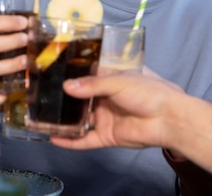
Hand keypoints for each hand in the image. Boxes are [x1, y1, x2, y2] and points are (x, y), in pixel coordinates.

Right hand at [50, 72, 183, 149]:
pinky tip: (55, 138)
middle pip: (80, 98)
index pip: (87, 74)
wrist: (169, 118)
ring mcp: (105, 117)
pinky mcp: (107, 135)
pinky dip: (70, 141)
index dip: (71, 73)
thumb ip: (91, 84)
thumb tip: (67, 86)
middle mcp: (106, 97)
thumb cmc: (150, 91)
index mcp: (111, 78)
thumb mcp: (118, 80)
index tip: (52, 71)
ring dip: (64, 119)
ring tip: (43, 116)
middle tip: (42, 95)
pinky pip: (85, 139)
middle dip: (64, 98)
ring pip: (80, 119)